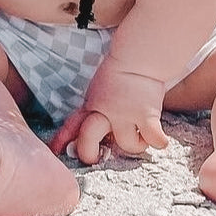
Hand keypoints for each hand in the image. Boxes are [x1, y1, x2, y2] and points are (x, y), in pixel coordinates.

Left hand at [49, 65, 168, 162]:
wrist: (139, 58)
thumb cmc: (120, 72)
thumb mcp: (98, 90)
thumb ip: (93, 107)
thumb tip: (90, 126)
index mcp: (92, 104)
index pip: (72, 124)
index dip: (62, 139)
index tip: (56, 149)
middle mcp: (105, 112)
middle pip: (88, 140)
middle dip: (89, 154)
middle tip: (99, 156)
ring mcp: (125, 115)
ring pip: (127, 145)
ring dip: (136, 144)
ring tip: (140, 135)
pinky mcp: (146, 116)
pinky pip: (153, 139)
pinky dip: (158, 141)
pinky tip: (158, 137)